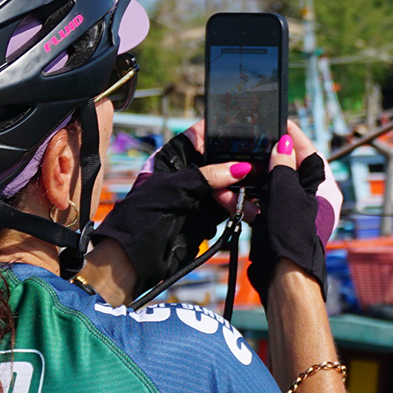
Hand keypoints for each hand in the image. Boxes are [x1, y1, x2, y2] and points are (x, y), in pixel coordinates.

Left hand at [94, 125, 251, 299]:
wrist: (134, 259)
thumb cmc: (141, 218)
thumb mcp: (174, 190)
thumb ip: (207, 176)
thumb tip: (240, 168)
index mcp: (172, 158)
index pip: (201, 136)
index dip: (222, 133)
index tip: (247, 133)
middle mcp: (186, 173)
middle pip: (220, 161)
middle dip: (239, 165)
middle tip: (258, 169)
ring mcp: (197, 195)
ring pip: (229, 185)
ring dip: (243, 190)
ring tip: (254, 198)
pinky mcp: (206, 215)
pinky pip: (230, 206)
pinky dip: (241, 207)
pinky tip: (251, 210)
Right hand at [246, 119, 336, 294]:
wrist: (286, 281)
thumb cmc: (294, 237)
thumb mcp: (287, 194)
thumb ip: (283, 166)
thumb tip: (283, 144)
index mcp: (325, 188)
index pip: (309, 152)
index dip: (291, 135)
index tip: (276, 121)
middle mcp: (312, 199)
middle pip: (287, 168)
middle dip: (264, 156)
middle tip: (248, 141)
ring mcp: (294, 214)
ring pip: (270, 187)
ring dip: (249, 179)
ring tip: (231, 166)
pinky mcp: (278, 226)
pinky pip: (261, 206)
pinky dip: (245, 200)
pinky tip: (226, 192)